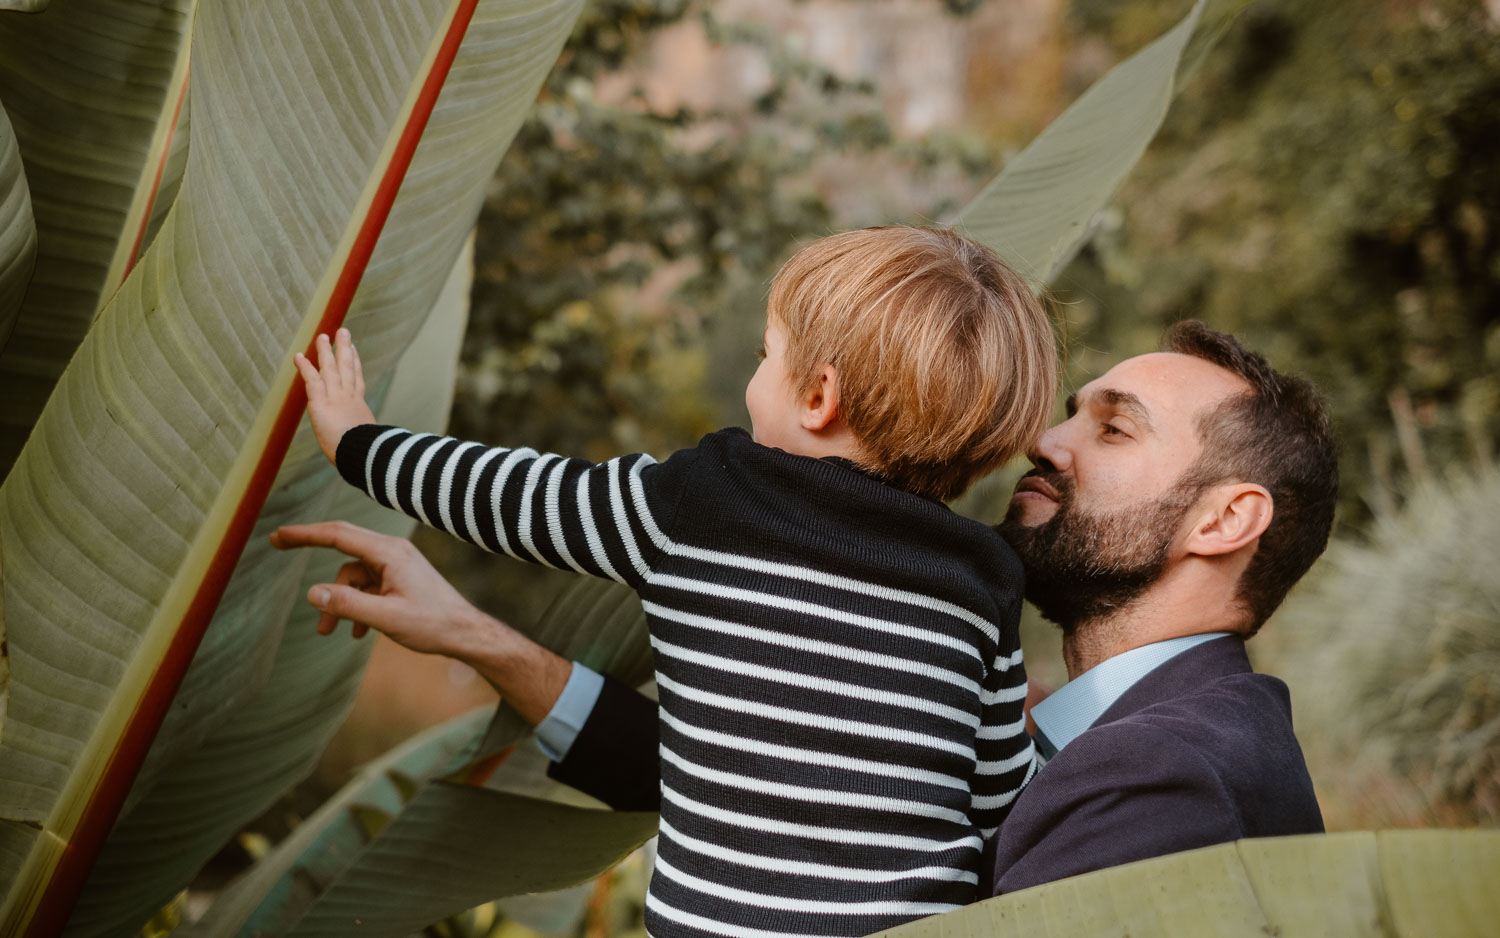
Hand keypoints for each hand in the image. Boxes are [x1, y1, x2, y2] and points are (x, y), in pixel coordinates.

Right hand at [270, 520, 477, 654]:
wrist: (466, 633)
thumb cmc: (433, 624)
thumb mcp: (386, 618)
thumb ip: (348, 605)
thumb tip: (312, 593)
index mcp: (389, 553)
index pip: (338, 534)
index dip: (305, 533)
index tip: (279, 534)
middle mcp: (392, 552)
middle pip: (342, 548)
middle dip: (312, 550)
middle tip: (277, 546)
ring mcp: (396, 565)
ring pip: (353, 576)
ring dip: (340, 602)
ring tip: (331, 633)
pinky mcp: (400, 579)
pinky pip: (368, 586)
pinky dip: (358, 605)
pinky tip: (359, 633)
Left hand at [295, 328, 375, 463]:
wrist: (362, 453)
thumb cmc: (368, 454)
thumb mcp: (371, 444)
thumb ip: (369, 440)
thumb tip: (378, 452)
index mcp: (359, 407)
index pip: (357, 381)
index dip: (355, 364)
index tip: (354, 351)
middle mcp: (349, 397)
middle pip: (347, 367)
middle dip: (345, 349)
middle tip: (343, 332)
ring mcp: (335, 396)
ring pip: (330, 368)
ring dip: (325, 351)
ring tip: (322, 336)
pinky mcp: (321, 401)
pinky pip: (311, 380)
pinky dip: (305, 367)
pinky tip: (298, 356)